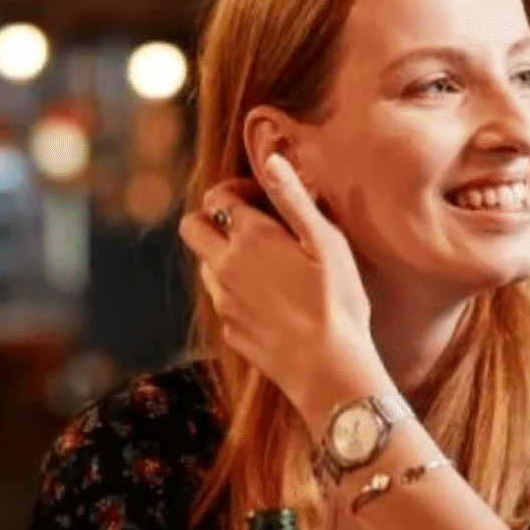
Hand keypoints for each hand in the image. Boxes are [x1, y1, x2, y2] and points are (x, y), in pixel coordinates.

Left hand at [176, 154, 387, 432]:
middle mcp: (226, 266)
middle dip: (213, 219)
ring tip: (266, 266)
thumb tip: (270, 159)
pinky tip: (271, 301)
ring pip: (205, 264)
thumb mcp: (326, 242)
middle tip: (251, 228)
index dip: (236, 191)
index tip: (261, 199)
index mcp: (250, 238)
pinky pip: (222, 298)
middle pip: (192, 228)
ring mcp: (224, 301)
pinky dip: (236, 290)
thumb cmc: (337, 302)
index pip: (217, 197)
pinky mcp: (229, 330)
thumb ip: (293, 198)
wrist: (328, 370)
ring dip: (224, 255)